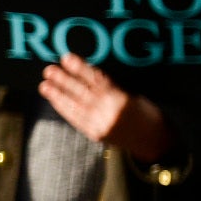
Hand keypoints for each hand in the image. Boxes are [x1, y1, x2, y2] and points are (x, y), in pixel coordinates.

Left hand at [36, 53, 172, 161]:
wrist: (156, 142)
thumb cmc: (148, 114)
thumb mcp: (135, 96)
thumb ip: (113, 88)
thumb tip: (89, 74)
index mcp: (122, 100)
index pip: (97, 80)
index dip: (80, 69)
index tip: (67, 58)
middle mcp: (109, 113)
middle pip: (82, 93)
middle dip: (64, 81)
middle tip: (49, 70)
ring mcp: (101, 125)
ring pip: (75, 107)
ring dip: (58, 95)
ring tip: (44, 85)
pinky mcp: (95, 135)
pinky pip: (76, 119)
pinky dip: (64, 109)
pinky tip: (54, 100)